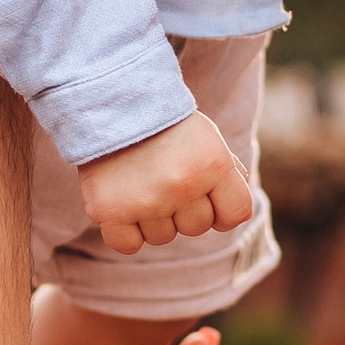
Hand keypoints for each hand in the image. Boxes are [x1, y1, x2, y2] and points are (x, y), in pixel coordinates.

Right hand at [76, 109, 253, 255]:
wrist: (113, 100)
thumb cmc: (165, 123)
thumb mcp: (207, 138)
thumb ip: (226, 172)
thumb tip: (235, 211)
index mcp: (213, 165)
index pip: (235, 214)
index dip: (223, 208)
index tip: (208, 195)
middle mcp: (182, 186)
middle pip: (196, 227)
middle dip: (185, 209)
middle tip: (166, 178)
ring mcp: (145, 201)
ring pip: (162, 237)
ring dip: (154, 218)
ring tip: (141, 183)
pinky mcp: (110, 210)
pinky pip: (128, 245)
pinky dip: (126, 233)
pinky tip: (123, 207)